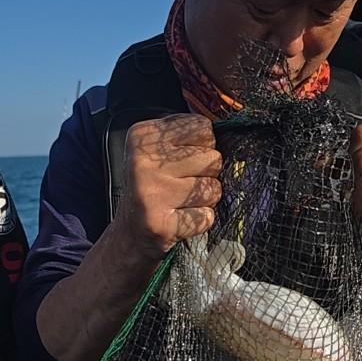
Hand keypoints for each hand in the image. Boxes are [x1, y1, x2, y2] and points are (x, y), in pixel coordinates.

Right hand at [115, 114, 222, 258]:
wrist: (131, 233)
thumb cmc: (155, 186)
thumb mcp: (159, 151)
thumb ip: (188, 136)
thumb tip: (230, 135)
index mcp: (143, 137)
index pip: (203, 127)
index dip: (202, 146)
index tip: (182, 161)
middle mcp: (143, 162)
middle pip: (213, 157)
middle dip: (207, 173)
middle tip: (182, 185)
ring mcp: (152, 193)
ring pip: (213, 187)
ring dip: (206, 198)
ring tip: (183, 201)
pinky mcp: (161, 223)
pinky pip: (207, 216)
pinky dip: (200, 220)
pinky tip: (181, 218)